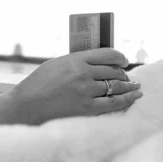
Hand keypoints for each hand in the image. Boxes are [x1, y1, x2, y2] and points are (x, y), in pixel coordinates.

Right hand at [6, 48, 141, 124]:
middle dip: (123, 74)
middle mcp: (83, 73)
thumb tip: (96, 63)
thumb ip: (76, 61)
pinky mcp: (87, 108)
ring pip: (116, 86)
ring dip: (128, 86)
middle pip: (113, 70)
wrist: (27, 104)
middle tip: (127, 77)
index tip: (124, 61)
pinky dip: (127, 99)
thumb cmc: (38, 83)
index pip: (107, 54)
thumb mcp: (56, 63)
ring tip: (134, 87)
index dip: (120, 57)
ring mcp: (86, 90)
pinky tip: (134, 97)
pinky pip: (114, 103)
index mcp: (75, 59)